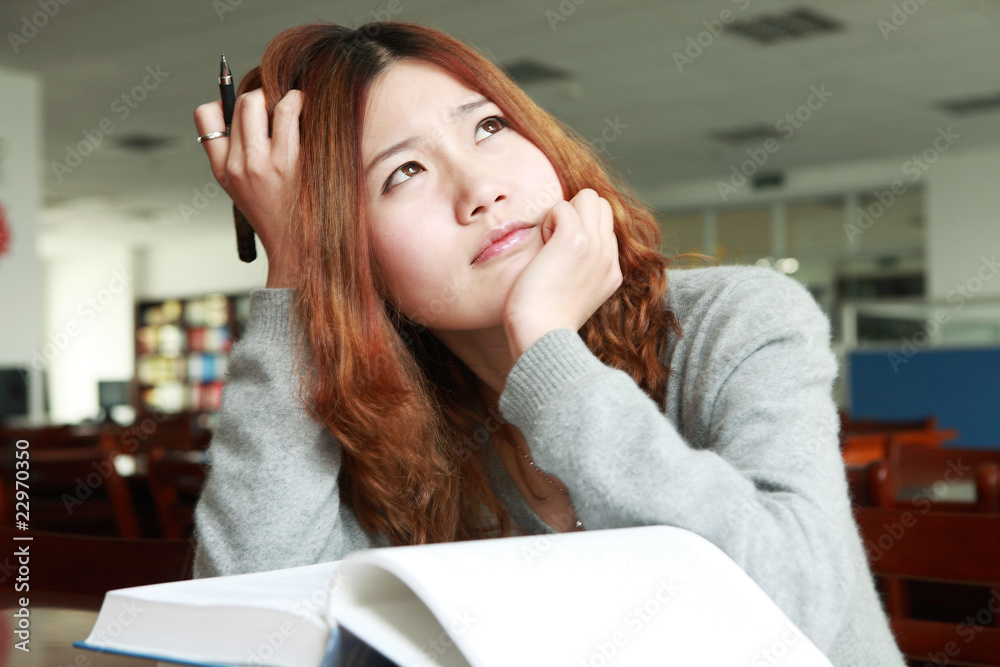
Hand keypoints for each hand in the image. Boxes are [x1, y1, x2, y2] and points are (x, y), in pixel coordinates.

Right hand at [194, 89, 303, 287]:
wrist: (299, 246)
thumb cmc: (279, 215)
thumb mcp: (246, 190)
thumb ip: (240, 157)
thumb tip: (253, 112)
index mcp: (222, 170)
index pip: (205, 117)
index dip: (224, 102)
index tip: (244, 109)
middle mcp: (237, 164)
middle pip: (239, 104)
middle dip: (259, 95)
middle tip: (278, 104)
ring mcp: (261, 162)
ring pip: (258, 102)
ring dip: (279, 94)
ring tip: (294, 103)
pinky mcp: (288, 161)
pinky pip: (287, 112)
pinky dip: (297, 100)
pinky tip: (305, 107)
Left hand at [503, 188, 622, 358]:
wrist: (540, 336)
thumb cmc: (542, 322)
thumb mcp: (573, 296)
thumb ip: (579, 272)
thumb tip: (561, 254)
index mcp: (611, 272)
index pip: (604, 227)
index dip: (579, 231)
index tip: (560, 257)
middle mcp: (609, 257)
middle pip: (602, 205)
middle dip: (575, 214)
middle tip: (554, 245)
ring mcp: (595, 246)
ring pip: (588, 197)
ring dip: (563, 213)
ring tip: (549, 245)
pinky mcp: (574, 239)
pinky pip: (562, 206)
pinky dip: (549, 219)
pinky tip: (543, 247)